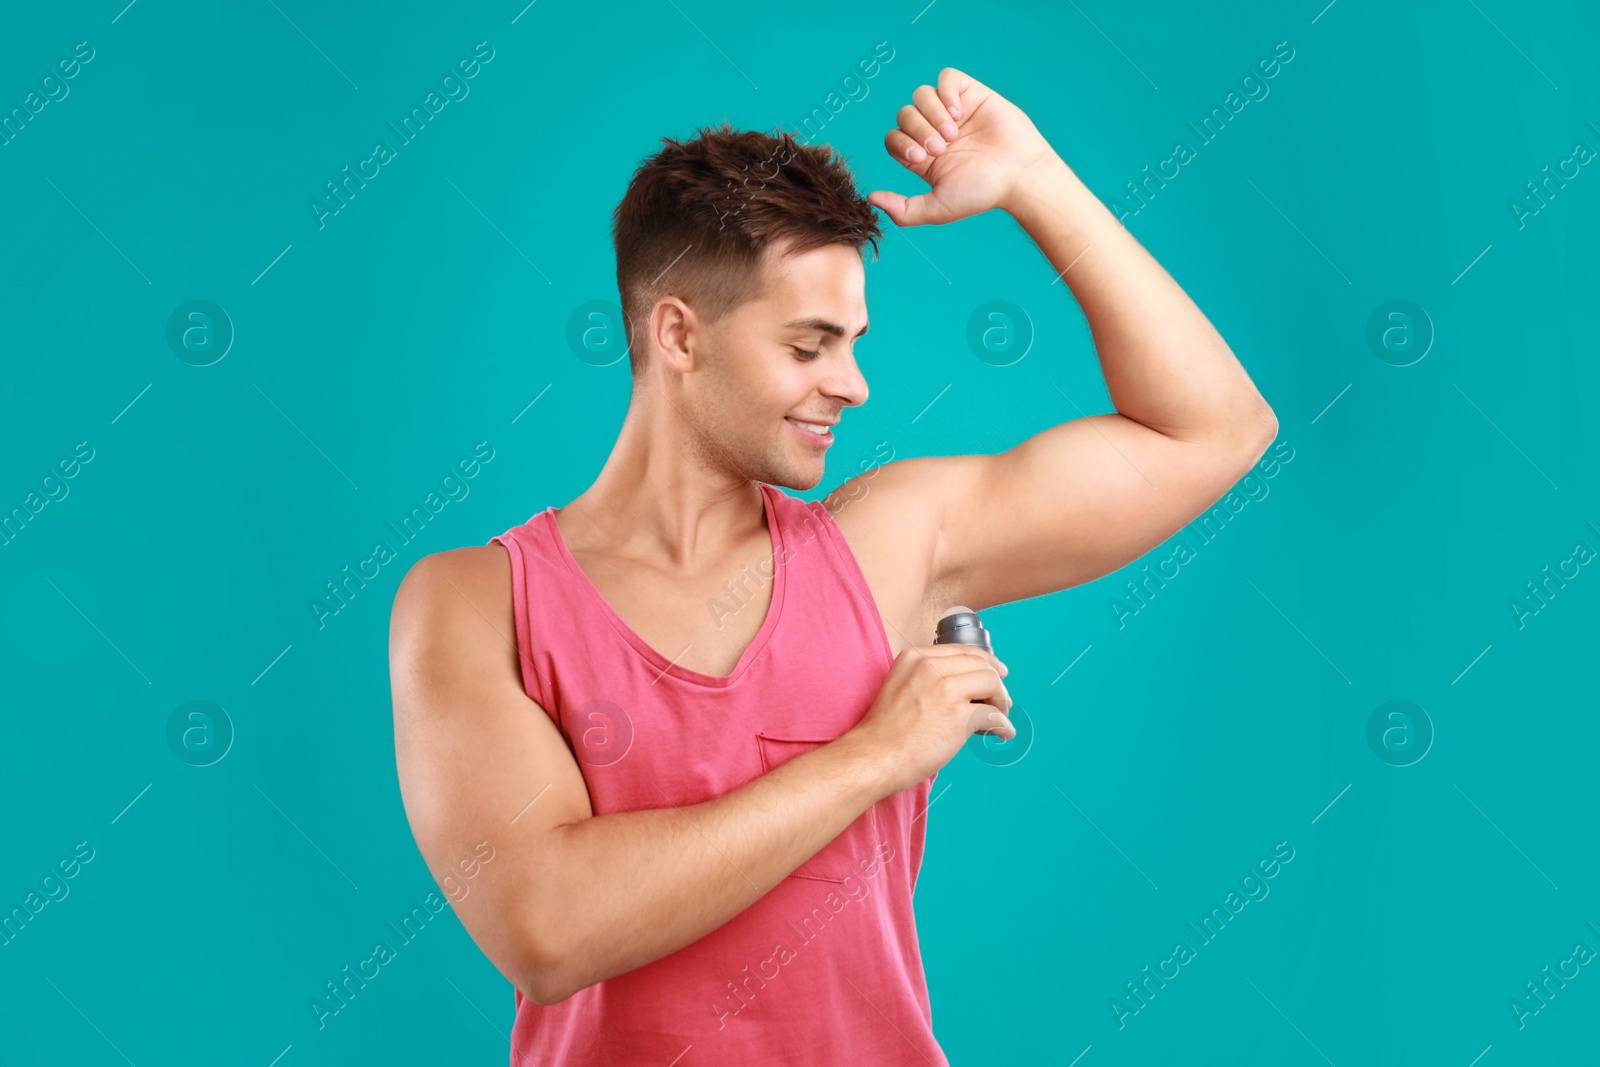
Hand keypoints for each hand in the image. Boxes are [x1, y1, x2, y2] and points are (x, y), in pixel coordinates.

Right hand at [849, 643, 1012, 795]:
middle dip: (996, 683)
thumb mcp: (900, 686)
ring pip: (991, 684)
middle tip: (1002, 700)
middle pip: (982, 664)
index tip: (996, 672)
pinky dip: (1003, 725)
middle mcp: (931, 667)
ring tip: (1000, 717)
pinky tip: (1002, 733)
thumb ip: (926, 679)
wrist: (874, 755)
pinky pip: (993, 715)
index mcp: (915, 657)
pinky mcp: (958, 715)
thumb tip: (962, 687)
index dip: (985, 662)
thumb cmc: (884, 731)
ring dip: (1002, 702)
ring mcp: (946, 689)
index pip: (962, 651)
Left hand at [867, 67, 1058, 227]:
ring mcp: (952, 111)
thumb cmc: (982, 193)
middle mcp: (934, 131)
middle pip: (904, 115)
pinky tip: (960, 113)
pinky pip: (945, 78)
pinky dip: (946, 92)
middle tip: (940, 147)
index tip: (921, 159)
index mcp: (923, 156)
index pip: (893, 138)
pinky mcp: (970, 94)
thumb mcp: (938, 208)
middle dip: (917, 130)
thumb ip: (904, 210)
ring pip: (920, 95)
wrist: (1020, 175)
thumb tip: (871, 198)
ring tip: (953, 133)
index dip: (901, 144)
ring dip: (932, 113)